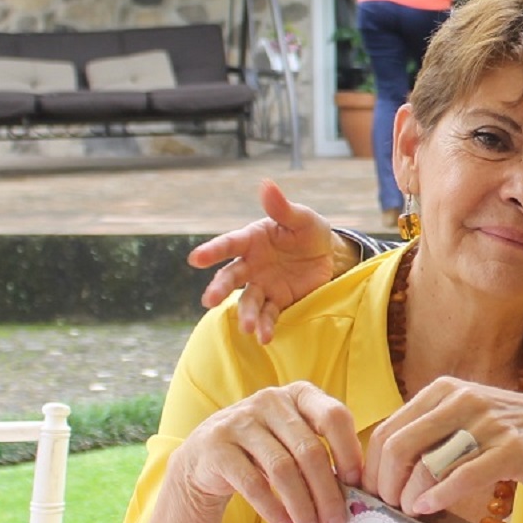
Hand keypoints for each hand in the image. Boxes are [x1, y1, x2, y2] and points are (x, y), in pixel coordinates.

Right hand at [169, 380, 364, 522]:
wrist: (206, 455)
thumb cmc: (267, 450)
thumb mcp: (297, 440)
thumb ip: (324, 454)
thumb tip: (357, 495)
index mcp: (300, 394)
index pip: (334, 416)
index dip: (350, 452)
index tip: (357, 486)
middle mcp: (271, 401)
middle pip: (309, 450)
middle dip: (327, 494)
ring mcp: (240, 421)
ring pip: (283, 469)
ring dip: (302, 507)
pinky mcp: (217, 447)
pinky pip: (252, 483)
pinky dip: (273, 509)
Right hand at [187, 180, 345, 342]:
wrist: (327, 255)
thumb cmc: (308, 231)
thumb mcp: (301, 218)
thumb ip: (282, 208)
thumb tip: (266, 184)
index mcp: (251, 240)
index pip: (228, 244)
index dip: (212, 251)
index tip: (195, 259)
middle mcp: (250, 264)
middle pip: (230, 277)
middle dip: (219, 289)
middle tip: (209, 301)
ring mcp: (262, 284)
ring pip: (247, 301)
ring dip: (245, 314)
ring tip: (247, 327)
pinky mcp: (277, 301)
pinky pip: (268, 315)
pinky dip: (265, 326)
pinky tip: (265, 337)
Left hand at [363, 375, 522, 518]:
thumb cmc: (501, 434)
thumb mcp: (460, 418)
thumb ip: (424, 431)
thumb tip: (374, 465)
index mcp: (444, 389)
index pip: (389, 431)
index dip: (372, 468)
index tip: (372, 494)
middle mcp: (464, 399)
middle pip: (400, 446)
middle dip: (386, 484)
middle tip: (387, 507)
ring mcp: (490, 422)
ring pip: (429, 463)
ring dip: (410, 494)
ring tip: (408, 511)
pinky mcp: (513, 448)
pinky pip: (465, 475)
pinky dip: (440, 495)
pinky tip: (428, 507)